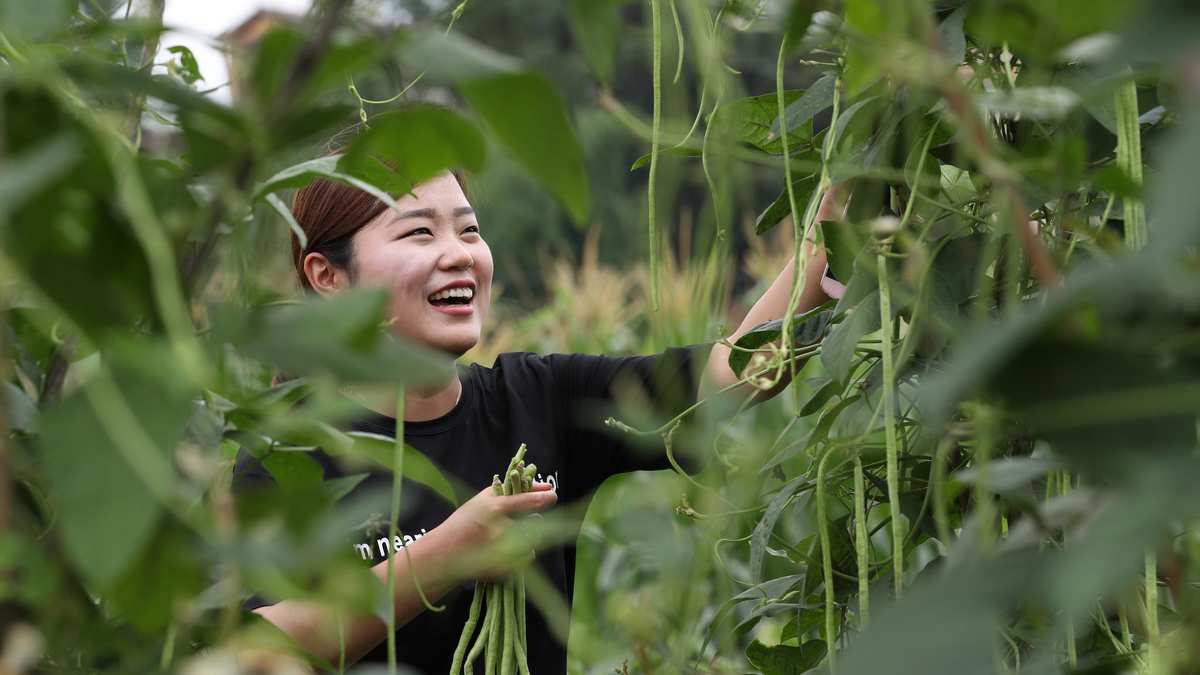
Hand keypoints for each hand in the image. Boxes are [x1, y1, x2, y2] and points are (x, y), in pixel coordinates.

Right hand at [432, 482, 556, 582]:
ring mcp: (504, 552)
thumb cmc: (463, 523)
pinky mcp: (505, 568)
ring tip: (508, 537)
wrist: (444, 555)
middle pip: (534, 523)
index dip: (543, 498)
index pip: (526, 501)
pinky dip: (522, 553)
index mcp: (494, 510)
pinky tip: (506, 551)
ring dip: (528, 537)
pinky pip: (527, 557)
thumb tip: (541, 487)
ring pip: (532, 541)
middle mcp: (501, 530)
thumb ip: (508, 490)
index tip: (553, 495)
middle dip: (534, 520)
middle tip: (527, 520)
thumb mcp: (481, 500)